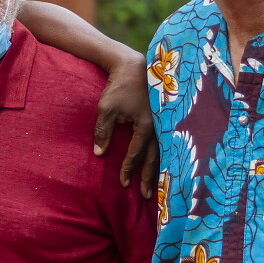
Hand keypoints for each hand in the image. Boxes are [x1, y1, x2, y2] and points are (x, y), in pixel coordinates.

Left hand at [93, 48, 157, 198]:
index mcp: (146, 126)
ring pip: (163, 151)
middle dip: (151, 178)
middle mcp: (159, 127)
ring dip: (160, 168)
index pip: (136, 154)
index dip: (128, 169)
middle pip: (155, 158)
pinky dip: (163, 154)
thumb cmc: (119, 87)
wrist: (134, 66)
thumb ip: (103, 132)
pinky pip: (164, 141)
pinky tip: (163, 162)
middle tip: (147, 196)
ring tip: (158, 185)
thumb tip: (99, 154)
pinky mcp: (164, 117)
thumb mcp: (106, 108)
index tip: (123, 184)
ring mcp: (164, 122)